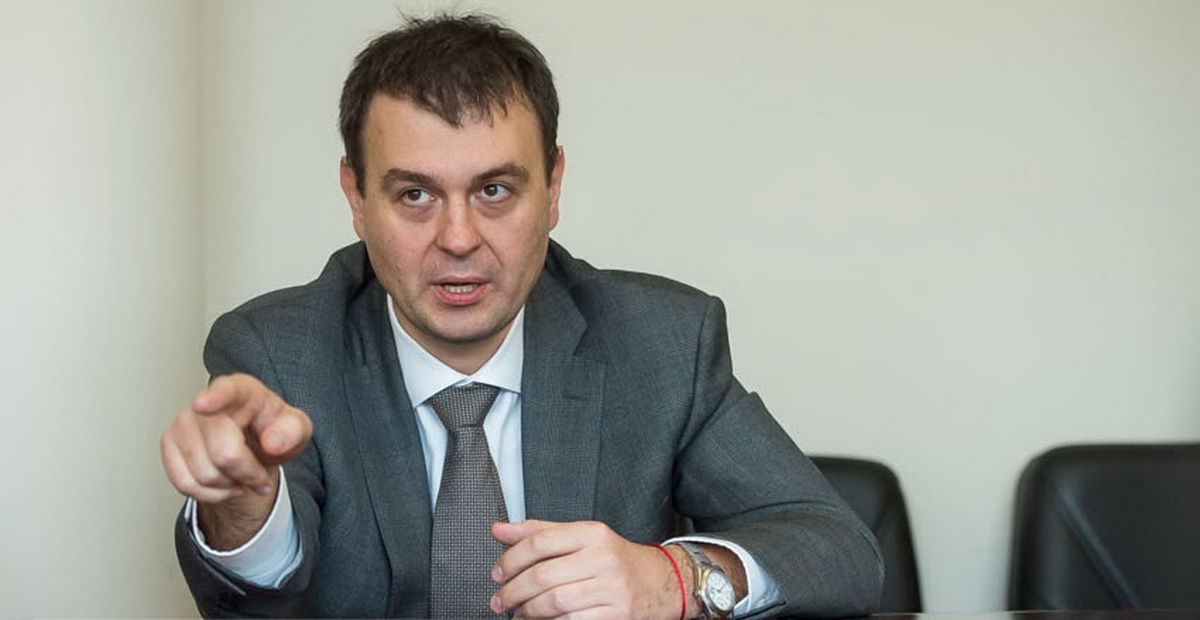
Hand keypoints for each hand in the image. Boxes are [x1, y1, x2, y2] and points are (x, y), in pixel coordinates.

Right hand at [160, 373, 311, 547]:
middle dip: (248, 473)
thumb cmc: (274, 431)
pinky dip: (209, 494)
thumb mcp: (297, 429)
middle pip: (223, 453)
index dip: (214, 398)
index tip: (202, 404)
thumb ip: (293, 431)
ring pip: (203, 473)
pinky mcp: (169, 443)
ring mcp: (184, 422)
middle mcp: (207, 402)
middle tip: (260, 475)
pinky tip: (224, 485)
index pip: (227, 392)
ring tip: (242, 475)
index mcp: (242, 390)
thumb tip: (273, 442)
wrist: (255, 445)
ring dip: (229, 486)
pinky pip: (184, 483)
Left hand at [489, 520, 683, 618]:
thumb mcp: (581, 538)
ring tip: (518, 613)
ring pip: (553, 602)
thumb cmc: (615, 560)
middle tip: (500, 599)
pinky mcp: (616, 614)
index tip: (497, 573)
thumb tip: (499, 529)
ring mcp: (612, 588)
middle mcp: (603, 557)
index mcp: (592, 533)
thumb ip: (540, 532)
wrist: (662, 582)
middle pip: (542, 575)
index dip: (510, 559)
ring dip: (527, 611)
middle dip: (513, 591)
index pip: (539, 542)